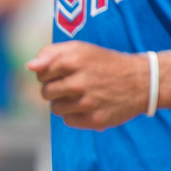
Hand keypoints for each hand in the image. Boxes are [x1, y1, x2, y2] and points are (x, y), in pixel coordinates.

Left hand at [27, 41, 149, 129]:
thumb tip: (29, 66)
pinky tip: (88, 106)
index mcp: (74, 60)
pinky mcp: (96, 119)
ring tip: (81, 96)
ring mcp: (88, 102)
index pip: (41, 74)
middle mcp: (80, 82)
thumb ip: (51, 53)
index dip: (49, 74)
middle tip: (72, 85)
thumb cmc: (104, 63)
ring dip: (63, 103)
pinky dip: (75, 115)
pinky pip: (68, 121)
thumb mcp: (80, 49)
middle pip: (46, 93)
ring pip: (55, 109)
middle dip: (54, 90)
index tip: (63, 73)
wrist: (141, 81)